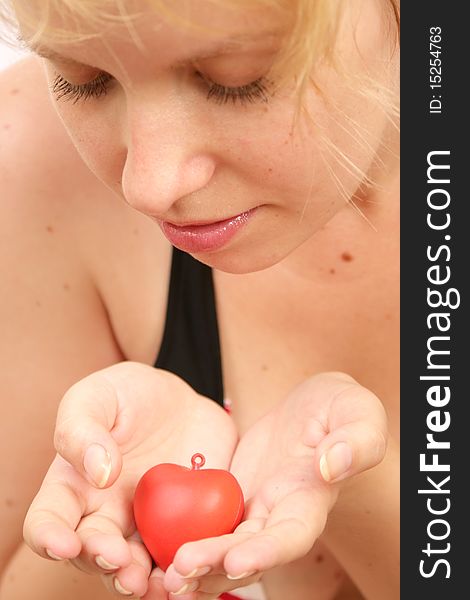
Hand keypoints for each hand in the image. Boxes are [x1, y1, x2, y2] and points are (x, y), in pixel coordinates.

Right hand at [23, 361, 237, 597]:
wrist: (182, 400)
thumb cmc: (130, 394)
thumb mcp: (101, 395)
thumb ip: (85, 428)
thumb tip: (98, 473)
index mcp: (73, 486)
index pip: (47, 520)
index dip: (49, 538)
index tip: (65, 543)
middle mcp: (105, 514)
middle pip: (92, 554)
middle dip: (103, 563)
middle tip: (120, 561)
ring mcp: (144, 525)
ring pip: (134, 567)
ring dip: (140, 581)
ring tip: (153, 582)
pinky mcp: (182, 526)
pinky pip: (178, 556)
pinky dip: (181, 570)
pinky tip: (191, 569)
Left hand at [161, 372, 386, 598]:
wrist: (313, 407)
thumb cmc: (340, 407)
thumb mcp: (358, 413)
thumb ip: (355, 440)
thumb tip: (332, 466)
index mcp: (311, 500)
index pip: (291, 535)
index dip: (267, 552)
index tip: (237, 561)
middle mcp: (280, 516)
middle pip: (247, 553)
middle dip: (215, 567)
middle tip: (177, 574)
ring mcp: (253, 510)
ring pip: (223, 549)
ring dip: (195, 566)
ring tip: (162, 576)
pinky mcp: (230, 499)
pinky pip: (206, 525)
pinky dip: (185, 541)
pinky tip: (157, 552)